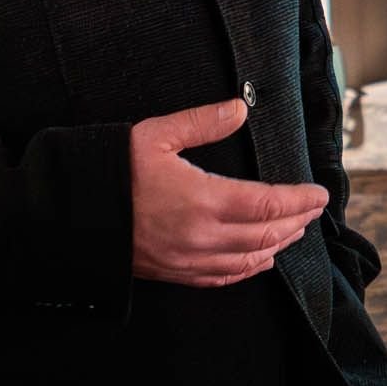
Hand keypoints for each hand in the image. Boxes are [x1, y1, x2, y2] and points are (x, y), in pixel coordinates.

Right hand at [129, 100, 333, 286]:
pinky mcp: (175, 272)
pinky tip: (261, 259)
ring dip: (278, 244)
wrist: (67, 214)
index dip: (299, 200)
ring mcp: (188, 259)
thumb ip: (202, 123)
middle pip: (266, 234)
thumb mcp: (156, 135)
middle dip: (296, 221)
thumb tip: (239, 109)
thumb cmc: (110, 171)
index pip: (268, 204)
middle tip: (312, 208)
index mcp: (202, 200)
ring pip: (250, 258)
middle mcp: (201, 236)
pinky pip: (224, 277)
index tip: (319, 193)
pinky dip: (250, 268)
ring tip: (295, 229)